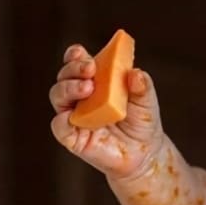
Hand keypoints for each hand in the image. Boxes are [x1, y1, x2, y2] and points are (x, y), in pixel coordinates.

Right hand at [49, 44, 164, 178]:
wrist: (144, 152)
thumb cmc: (141, 120)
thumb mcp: (146, 100)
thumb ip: (142, 86)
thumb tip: (135, 74)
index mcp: (95, 79)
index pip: (77, 62)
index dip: (75, 56)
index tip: (81, 52)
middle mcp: (80, 95)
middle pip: (65, 76)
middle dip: (73, 69)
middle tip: (90, 69)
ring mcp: (75, 115)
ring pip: (58, 96)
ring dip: (69, 88)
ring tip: (88, 88)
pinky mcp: (73, 137)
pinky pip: (59, 127)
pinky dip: (62, 120)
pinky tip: (71, 116)